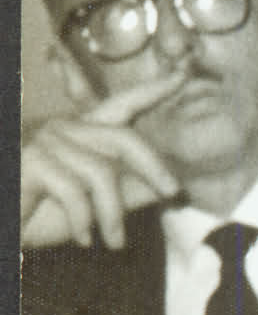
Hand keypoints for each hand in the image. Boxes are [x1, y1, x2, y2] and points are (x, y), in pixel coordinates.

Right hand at [20, 68, 187, 250]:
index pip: (121, 105)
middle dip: (154, 167)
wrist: (9, 228)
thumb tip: (169, 188)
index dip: (153, 90)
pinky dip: (84, 220)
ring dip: (112, 215)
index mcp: (81, 133)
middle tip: (172, 194)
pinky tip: (84, 238)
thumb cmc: (44, 215)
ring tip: (114, 241)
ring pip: (101, 173)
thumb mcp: (98, 204)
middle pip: (123, 138)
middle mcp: (63, 128)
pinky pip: (74, 190)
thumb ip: (130, 192)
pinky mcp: (29, 158)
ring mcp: (43, 140)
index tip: (183, 73)